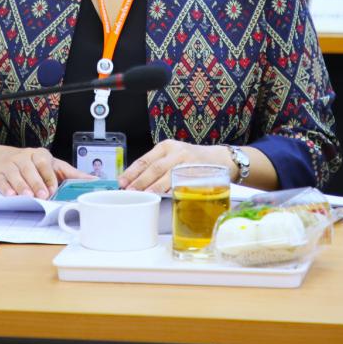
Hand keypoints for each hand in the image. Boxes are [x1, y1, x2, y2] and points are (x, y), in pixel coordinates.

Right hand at [0, 146, 90, 199]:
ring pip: (15, 174)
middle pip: (30, 169)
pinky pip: (1, 180)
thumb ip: (71, 174)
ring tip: (27, 197)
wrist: (0, 159)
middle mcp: (24, 157)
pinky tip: (10, 195)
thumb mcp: (52, 165)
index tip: (53, 189)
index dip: (49, 177)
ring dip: (22, 186)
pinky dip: (5, 187)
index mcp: (39, 154)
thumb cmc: (32, 164)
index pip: (45, 163)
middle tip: (43, 195)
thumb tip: (94, 180)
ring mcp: (9, 165)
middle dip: (37, 182)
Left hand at [118, 141, 232, 193]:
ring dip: (152, 188)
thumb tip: (136, 183)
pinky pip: (179, 183)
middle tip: (129, 192)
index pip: (144, 160)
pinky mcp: (196, 172)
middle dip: (139, 182)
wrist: (221, 159)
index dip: (131, 172)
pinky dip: (169, 191)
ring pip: (165, 176)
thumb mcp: (174, 156)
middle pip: (153, 168)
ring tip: (141, 196)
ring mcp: (186, 161)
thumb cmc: (193, 160)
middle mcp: (175, 151)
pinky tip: (162, 197)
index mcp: (166, 147)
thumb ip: (158, 166)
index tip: (121, 181)